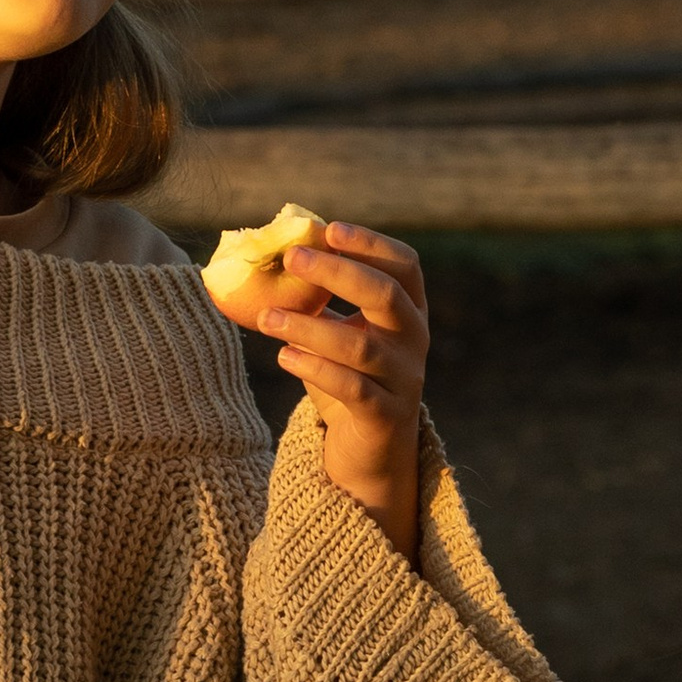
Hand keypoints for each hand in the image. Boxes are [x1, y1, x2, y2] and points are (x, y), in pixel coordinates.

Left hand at [258, 225, 430, 558]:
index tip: (327, 229)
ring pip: (361, 346)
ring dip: (310, 326)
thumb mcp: (339, 333)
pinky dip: (315, 370)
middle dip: (338, 272)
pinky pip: (353, 389)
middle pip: (386, 295)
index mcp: (409, 312)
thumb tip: (266, 254)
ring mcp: (405, 380)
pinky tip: (284, 357)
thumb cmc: (349, 379)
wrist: (372, 452)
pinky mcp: (386, 417)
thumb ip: (318, 299)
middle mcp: (415, 342)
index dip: (370, 243)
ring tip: (267, 317)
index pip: (405, 266)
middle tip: (292, 258)